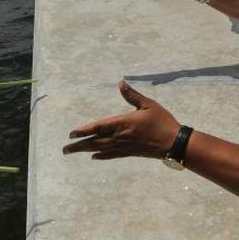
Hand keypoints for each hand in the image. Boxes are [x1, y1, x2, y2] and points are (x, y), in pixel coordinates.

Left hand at [63, 80, 180, 159]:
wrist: (173, 143)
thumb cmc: (162, 121)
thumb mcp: (148, 104)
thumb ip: (132, 95)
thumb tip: (120, 82)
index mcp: (122, 123)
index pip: (98, 127)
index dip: (83, 130)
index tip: (71, 133)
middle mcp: (120, 136)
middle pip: (95, 141)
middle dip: (79, 145)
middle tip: (65, 148)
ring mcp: (124, 146)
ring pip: (100, 149)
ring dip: (85, 150)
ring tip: (73, 152)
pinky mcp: (130, 152)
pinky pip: (111, 155)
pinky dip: (101, 156)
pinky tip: (94, 156)